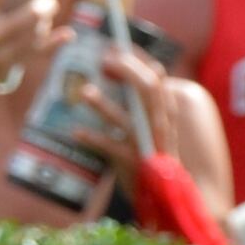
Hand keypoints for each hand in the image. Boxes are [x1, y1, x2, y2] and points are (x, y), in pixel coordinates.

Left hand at [67, 36, 172, 170]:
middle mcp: (159, 125)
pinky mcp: (133, 163)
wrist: (169, 199)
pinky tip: (76, 132)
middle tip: (103, 60)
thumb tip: (115, 77)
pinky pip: (112, 148)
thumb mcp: (149, 128)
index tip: (115, 45)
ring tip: (85, 92)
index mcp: (164, 113)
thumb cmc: (152, 159)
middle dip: (127, 70)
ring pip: (128, 119)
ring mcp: (147, 144)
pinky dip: (93, 139)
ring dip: (104, 104)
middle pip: (148, 89)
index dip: (136, 58)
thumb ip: (137, 106)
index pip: (156, 77)